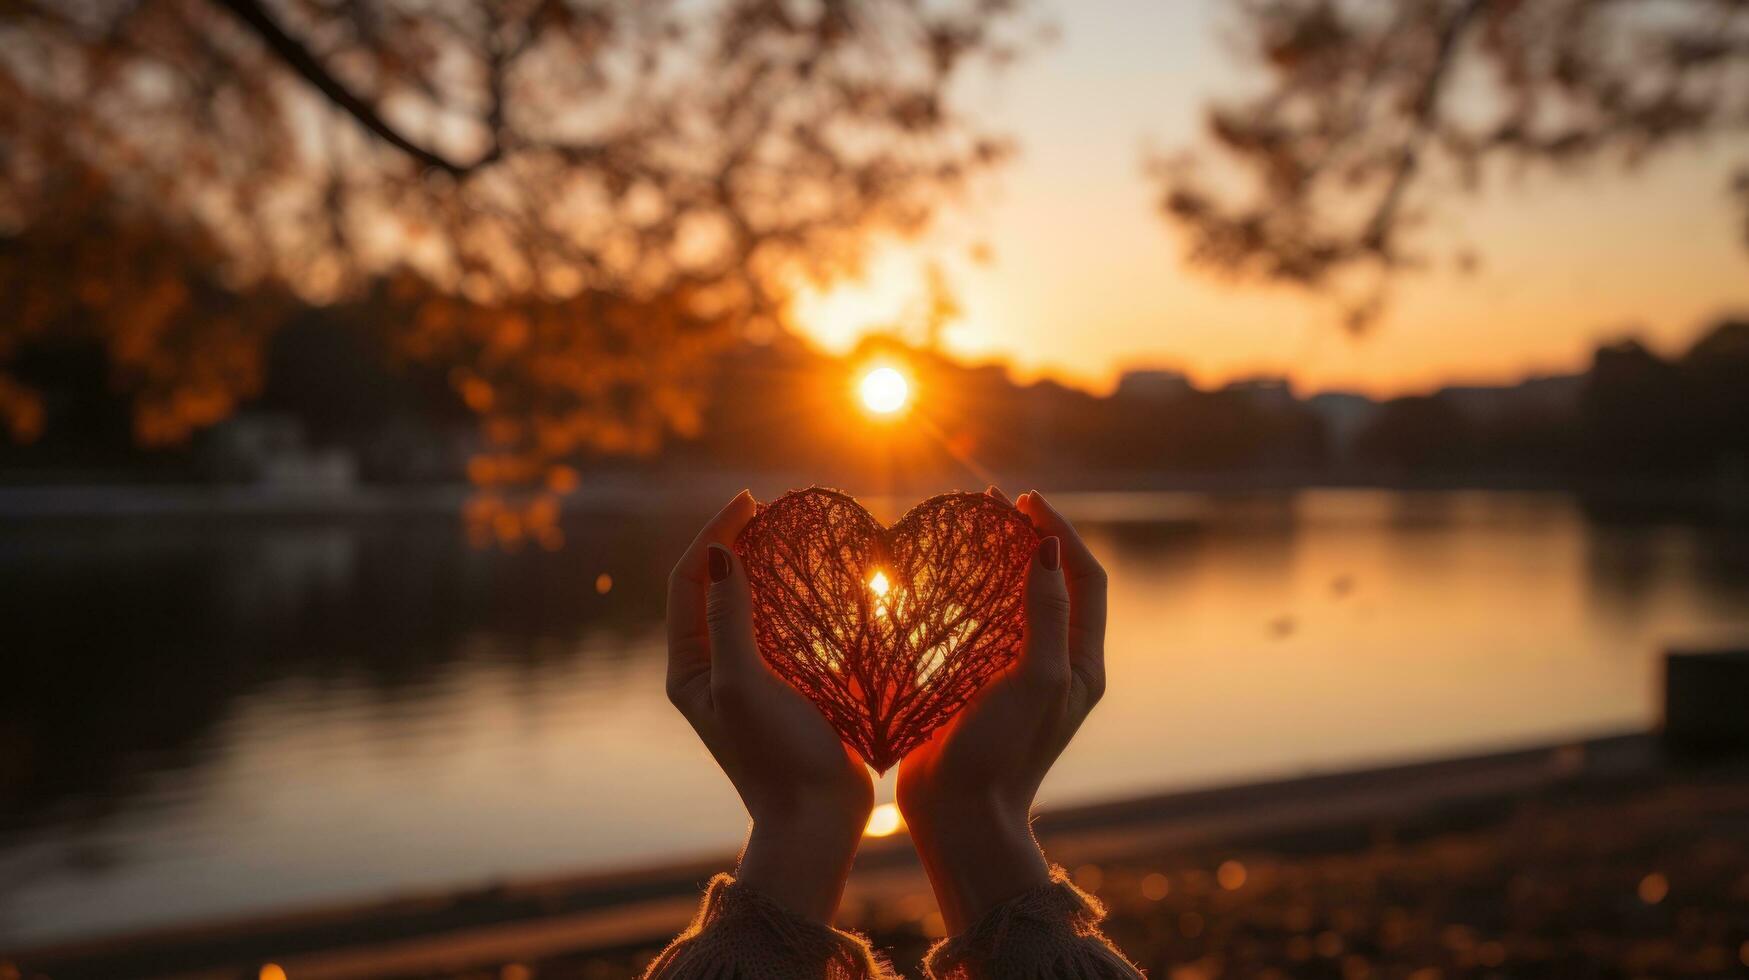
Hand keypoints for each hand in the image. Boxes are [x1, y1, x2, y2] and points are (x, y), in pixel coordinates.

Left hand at [666, 491, 873, 921]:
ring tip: (792, 532)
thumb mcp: (743, 684)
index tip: (750, 501)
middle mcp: (712, 669)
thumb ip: (730, 619)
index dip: (714, 534)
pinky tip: (820, 581)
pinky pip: (783, 628)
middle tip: (773, 508)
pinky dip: (795, 597)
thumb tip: (719, 553)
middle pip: (715, 588)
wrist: (817, 819)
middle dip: (738, 543)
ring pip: (750, 604)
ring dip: (767, 566)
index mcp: (687, 668)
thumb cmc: (775, 755)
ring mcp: (749, 677)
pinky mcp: (787, 686)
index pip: (688, 582)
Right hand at [896, 488, 1107, 932]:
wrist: (960, 815)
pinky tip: (947, 580)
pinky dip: (973, 595)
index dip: (1061, 534)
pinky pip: (985, 627)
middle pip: (1055, 584)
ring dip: (1001, 562)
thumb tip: (1048, 549)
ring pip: (1018, 602)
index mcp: (1082, 665)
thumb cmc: (1004, 752)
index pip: (1086, 580)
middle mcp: (1057, 667)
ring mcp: (1018, 676)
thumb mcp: (1037, 680)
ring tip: (973, 529)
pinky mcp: (980, 686)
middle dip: (1030, 539)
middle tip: (994, 504)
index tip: (1025, 502)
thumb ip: (1047, 615)